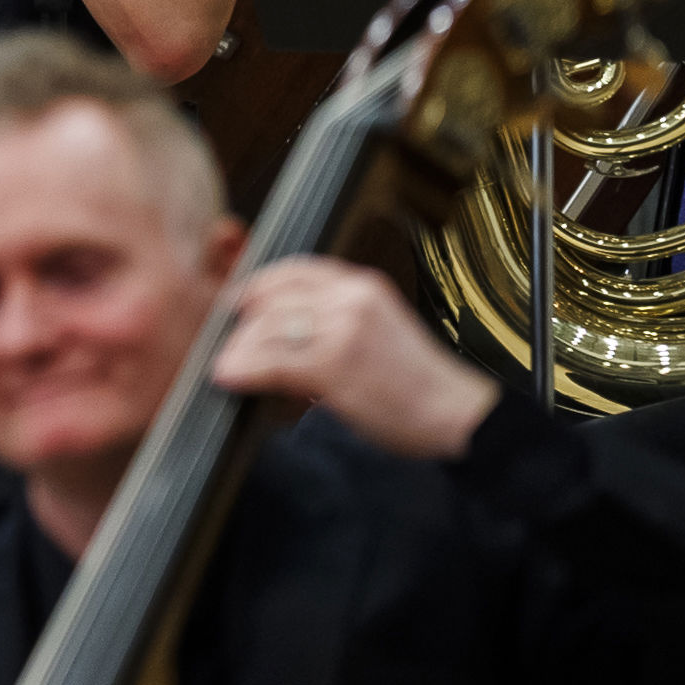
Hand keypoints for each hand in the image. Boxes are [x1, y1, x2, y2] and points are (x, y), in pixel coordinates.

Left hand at [205, 255, 496, 458]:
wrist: (458, 413)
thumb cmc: (418, 381)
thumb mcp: (379, 330)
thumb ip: (336, 319)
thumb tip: (280, 330)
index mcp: (363, 286)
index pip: (294, 270)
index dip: (258, 285)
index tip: (238, 302)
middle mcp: (351, 299)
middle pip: (272, 300)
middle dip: (243, 326)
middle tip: (229, 346)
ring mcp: (342, 331)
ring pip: (266, 330)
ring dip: (239, 351)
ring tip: (227, 367)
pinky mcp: (334, 366)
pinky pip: (272, 362)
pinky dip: (244, 370)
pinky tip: (230, 378)